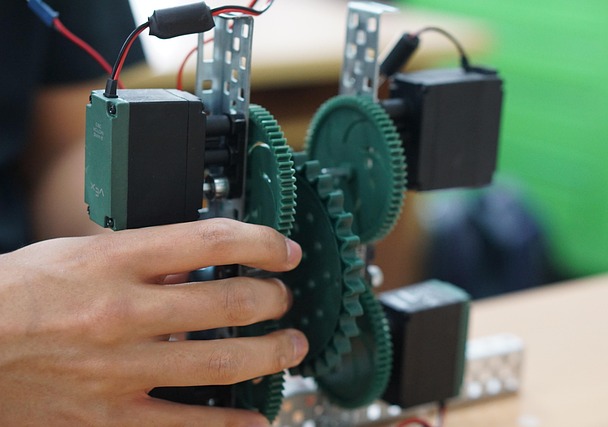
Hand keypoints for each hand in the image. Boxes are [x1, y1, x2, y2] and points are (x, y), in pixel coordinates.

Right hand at [0, 218, 307, 425]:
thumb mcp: (80, 252)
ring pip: (222, 363)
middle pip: (230, 302)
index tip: (284, 251)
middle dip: (272, 299)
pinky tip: (256, 418)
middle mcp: (125, 313)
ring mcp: (121, 369)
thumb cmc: (18, 294)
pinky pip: (185, 425)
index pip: (212, 240)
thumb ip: (142, 255)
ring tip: (290, 346)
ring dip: (270, 354)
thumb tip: (196, 258)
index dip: (262, 242)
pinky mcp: (110, 415)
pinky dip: (230, 425)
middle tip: (283, 299)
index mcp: (116, 262)